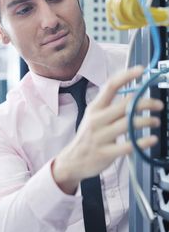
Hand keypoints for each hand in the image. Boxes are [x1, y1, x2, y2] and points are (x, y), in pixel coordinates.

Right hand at [52, 65, 163, 194]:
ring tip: (155, 121)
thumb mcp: (93, 117)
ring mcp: (101, 136)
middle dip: (146, 103)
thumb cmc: (88, 137)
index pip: (111, 86)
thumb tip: (133, 95)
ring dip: (147, 121)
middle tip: (158, 104)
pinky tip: (151, 139)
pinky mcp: (106, 152)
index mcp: (94, 108)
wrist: (73, 160)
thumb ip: (110, 107)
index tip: (141, 71)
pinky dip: (143, 142)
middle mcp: (97, 120)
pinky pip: (128, 146)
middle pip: (125, 105)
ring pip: (128, 124)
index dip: (127, 76)